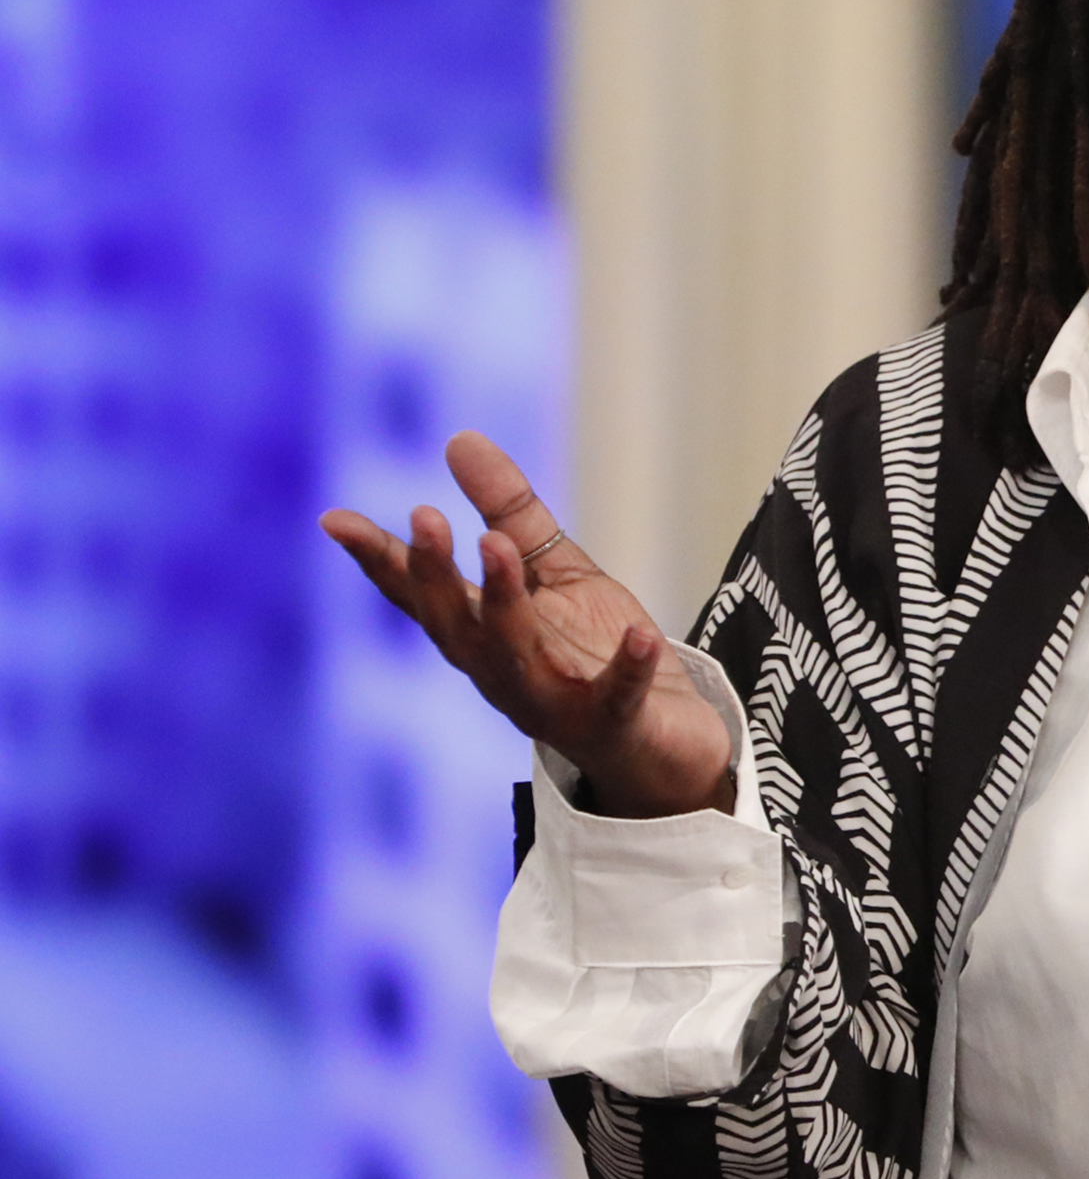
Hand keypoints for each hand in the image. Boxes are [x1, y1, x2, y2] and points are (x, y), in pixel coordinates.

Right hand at [319, 433, 733, 817]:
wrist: (663, 741)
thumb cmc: (596, 654)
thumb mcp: (557, 574)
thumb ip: (511, 514)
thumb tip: (458, 438)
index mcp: (482, 636)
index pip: (421, 596)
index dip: (380, 560)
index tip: (335, 519)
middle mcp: (502, 673)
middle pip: (455, 626)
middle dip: (435, 574)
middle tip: (425, 515)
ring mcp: (553, 703)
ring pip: (514, 658)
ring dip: (502, 604)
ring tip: (496, 544)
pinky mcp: (613, 724)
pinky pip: (616, 698)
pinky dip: (626, 669)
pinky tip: (640, 634)